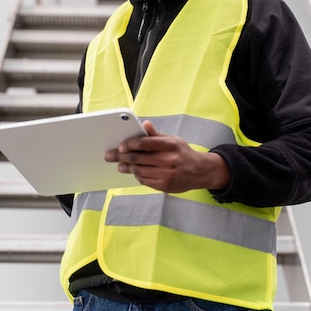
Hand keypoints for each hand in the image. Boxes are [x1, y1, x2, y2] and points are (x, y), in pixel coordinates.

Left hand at [104, 120, 230, 192]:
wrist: (200, 171)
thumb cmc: (183, 153)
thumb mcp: (173, 140)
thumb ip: (156, 134)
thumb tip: (144, 125)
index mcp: (169, 145)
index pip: (144, 143)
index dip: (130, 144)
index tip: (121, 146)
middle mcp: (168, 160)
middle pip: (138, 158)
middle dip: (121, 157)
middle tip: (110, 156)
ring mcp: (166, 174)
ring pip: (139, 170)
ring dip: (126, 167)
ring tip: (120, 165)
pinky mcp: (164, 185)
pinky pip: (144, 180)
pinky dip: (137, 175)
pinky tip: (133, 172)